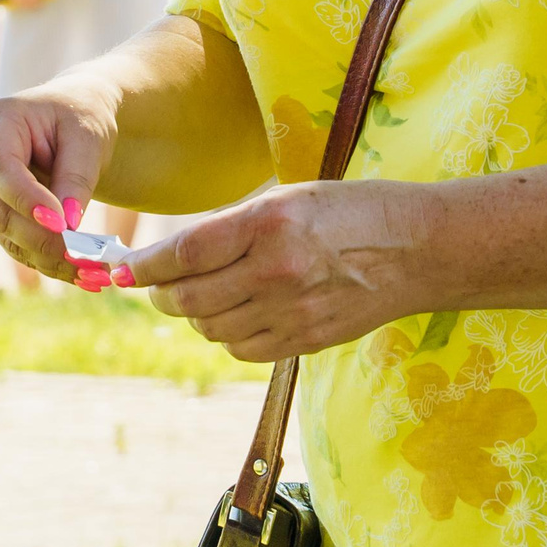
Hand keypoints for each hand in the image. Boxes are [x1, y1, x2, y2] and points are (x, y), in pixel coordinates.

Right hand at [0, 79, 118, 281]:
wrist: (76, 115)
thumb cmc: (82, 114)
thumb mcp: (88, 136)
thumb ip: (75, 177)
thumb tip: (67, 227)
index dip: (25, 200)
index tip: (61, 222)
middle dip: (40, 239)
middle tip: (83, 259)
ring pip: (6, 235)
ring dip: (49, 260)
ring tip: (94, 273)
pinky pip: (18, 244)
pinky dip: (51, 262)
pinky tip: (86, 275)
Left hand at [118, 180, 436, 362]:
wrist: (419, 248)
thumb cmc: (354, 210)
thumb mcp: (291, 197)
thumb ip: (235, 226)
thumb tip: (177, 256)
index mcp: (270, 223)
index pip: (184, 253)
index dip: (145, 265)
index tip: (127, 267)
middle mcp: (276, 270)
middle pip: (189, 299)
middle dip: (161, 294)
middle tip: (156, 285)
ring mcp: (292, 311)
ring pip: (212, 328)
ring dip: (195, 315)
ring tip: (202, 296)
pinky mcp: (306, 340)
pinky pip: (243, 348)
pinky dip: (228, 334)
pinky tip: (238, 314)